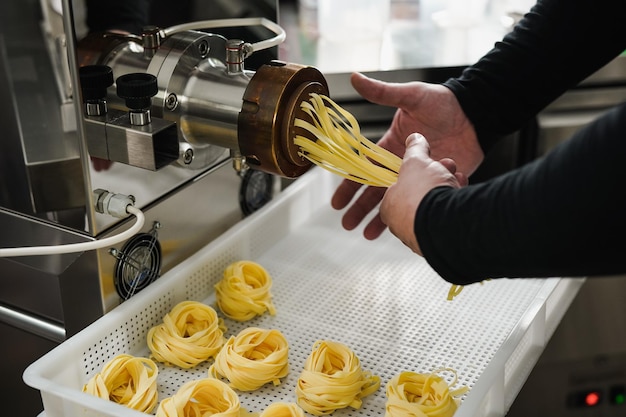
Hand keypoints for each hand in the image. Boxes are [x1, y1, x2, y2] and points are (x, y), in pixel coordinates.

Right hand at [331, 72, 482, 239]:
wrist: (477, 114)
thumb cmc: (444, 102)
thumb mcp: (411, 96)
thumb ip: (383, 93)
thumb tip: (355, 77)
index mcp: (391, 146)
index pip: (364, 169)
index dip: (349, 186)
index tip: (337, 201)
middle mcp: (402, 165)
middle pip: (375, 191)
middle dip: (360, 208)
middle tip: (347, 224)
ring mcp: (420, 177)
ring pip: (396, 202)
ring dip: (382, 219)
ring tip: (369, 235)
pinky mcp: (438, 185)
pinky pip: (422, 202)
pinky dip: (413, 215)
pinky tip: (404, 229)